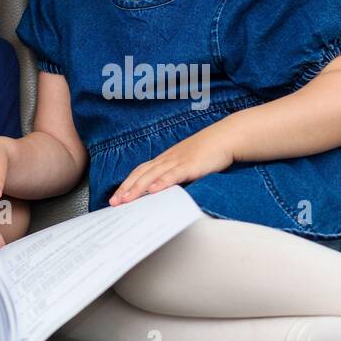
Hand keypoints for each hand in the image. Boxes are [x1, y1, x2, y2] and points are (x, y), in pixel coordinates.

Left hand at [108, 127, 233, 204]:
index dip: (127, 184)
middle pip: (141, 174)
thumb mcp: (186, 163)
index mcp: (165, 159)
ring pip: (153, 175)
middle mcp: (168, 159)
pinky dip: (162, 182)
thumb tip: (163, 191)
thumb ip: (174, 175)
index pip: (140, 171)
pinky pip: (174, 174)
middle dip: (126, 189)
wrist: (226, 137)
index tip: (116, 197)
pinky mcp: (191, 165)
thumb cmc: (208, 152)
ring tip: (127, 200)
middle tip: (114, 202)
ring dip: (138, 188)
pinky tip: (153, 190)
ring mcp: (178, 161)